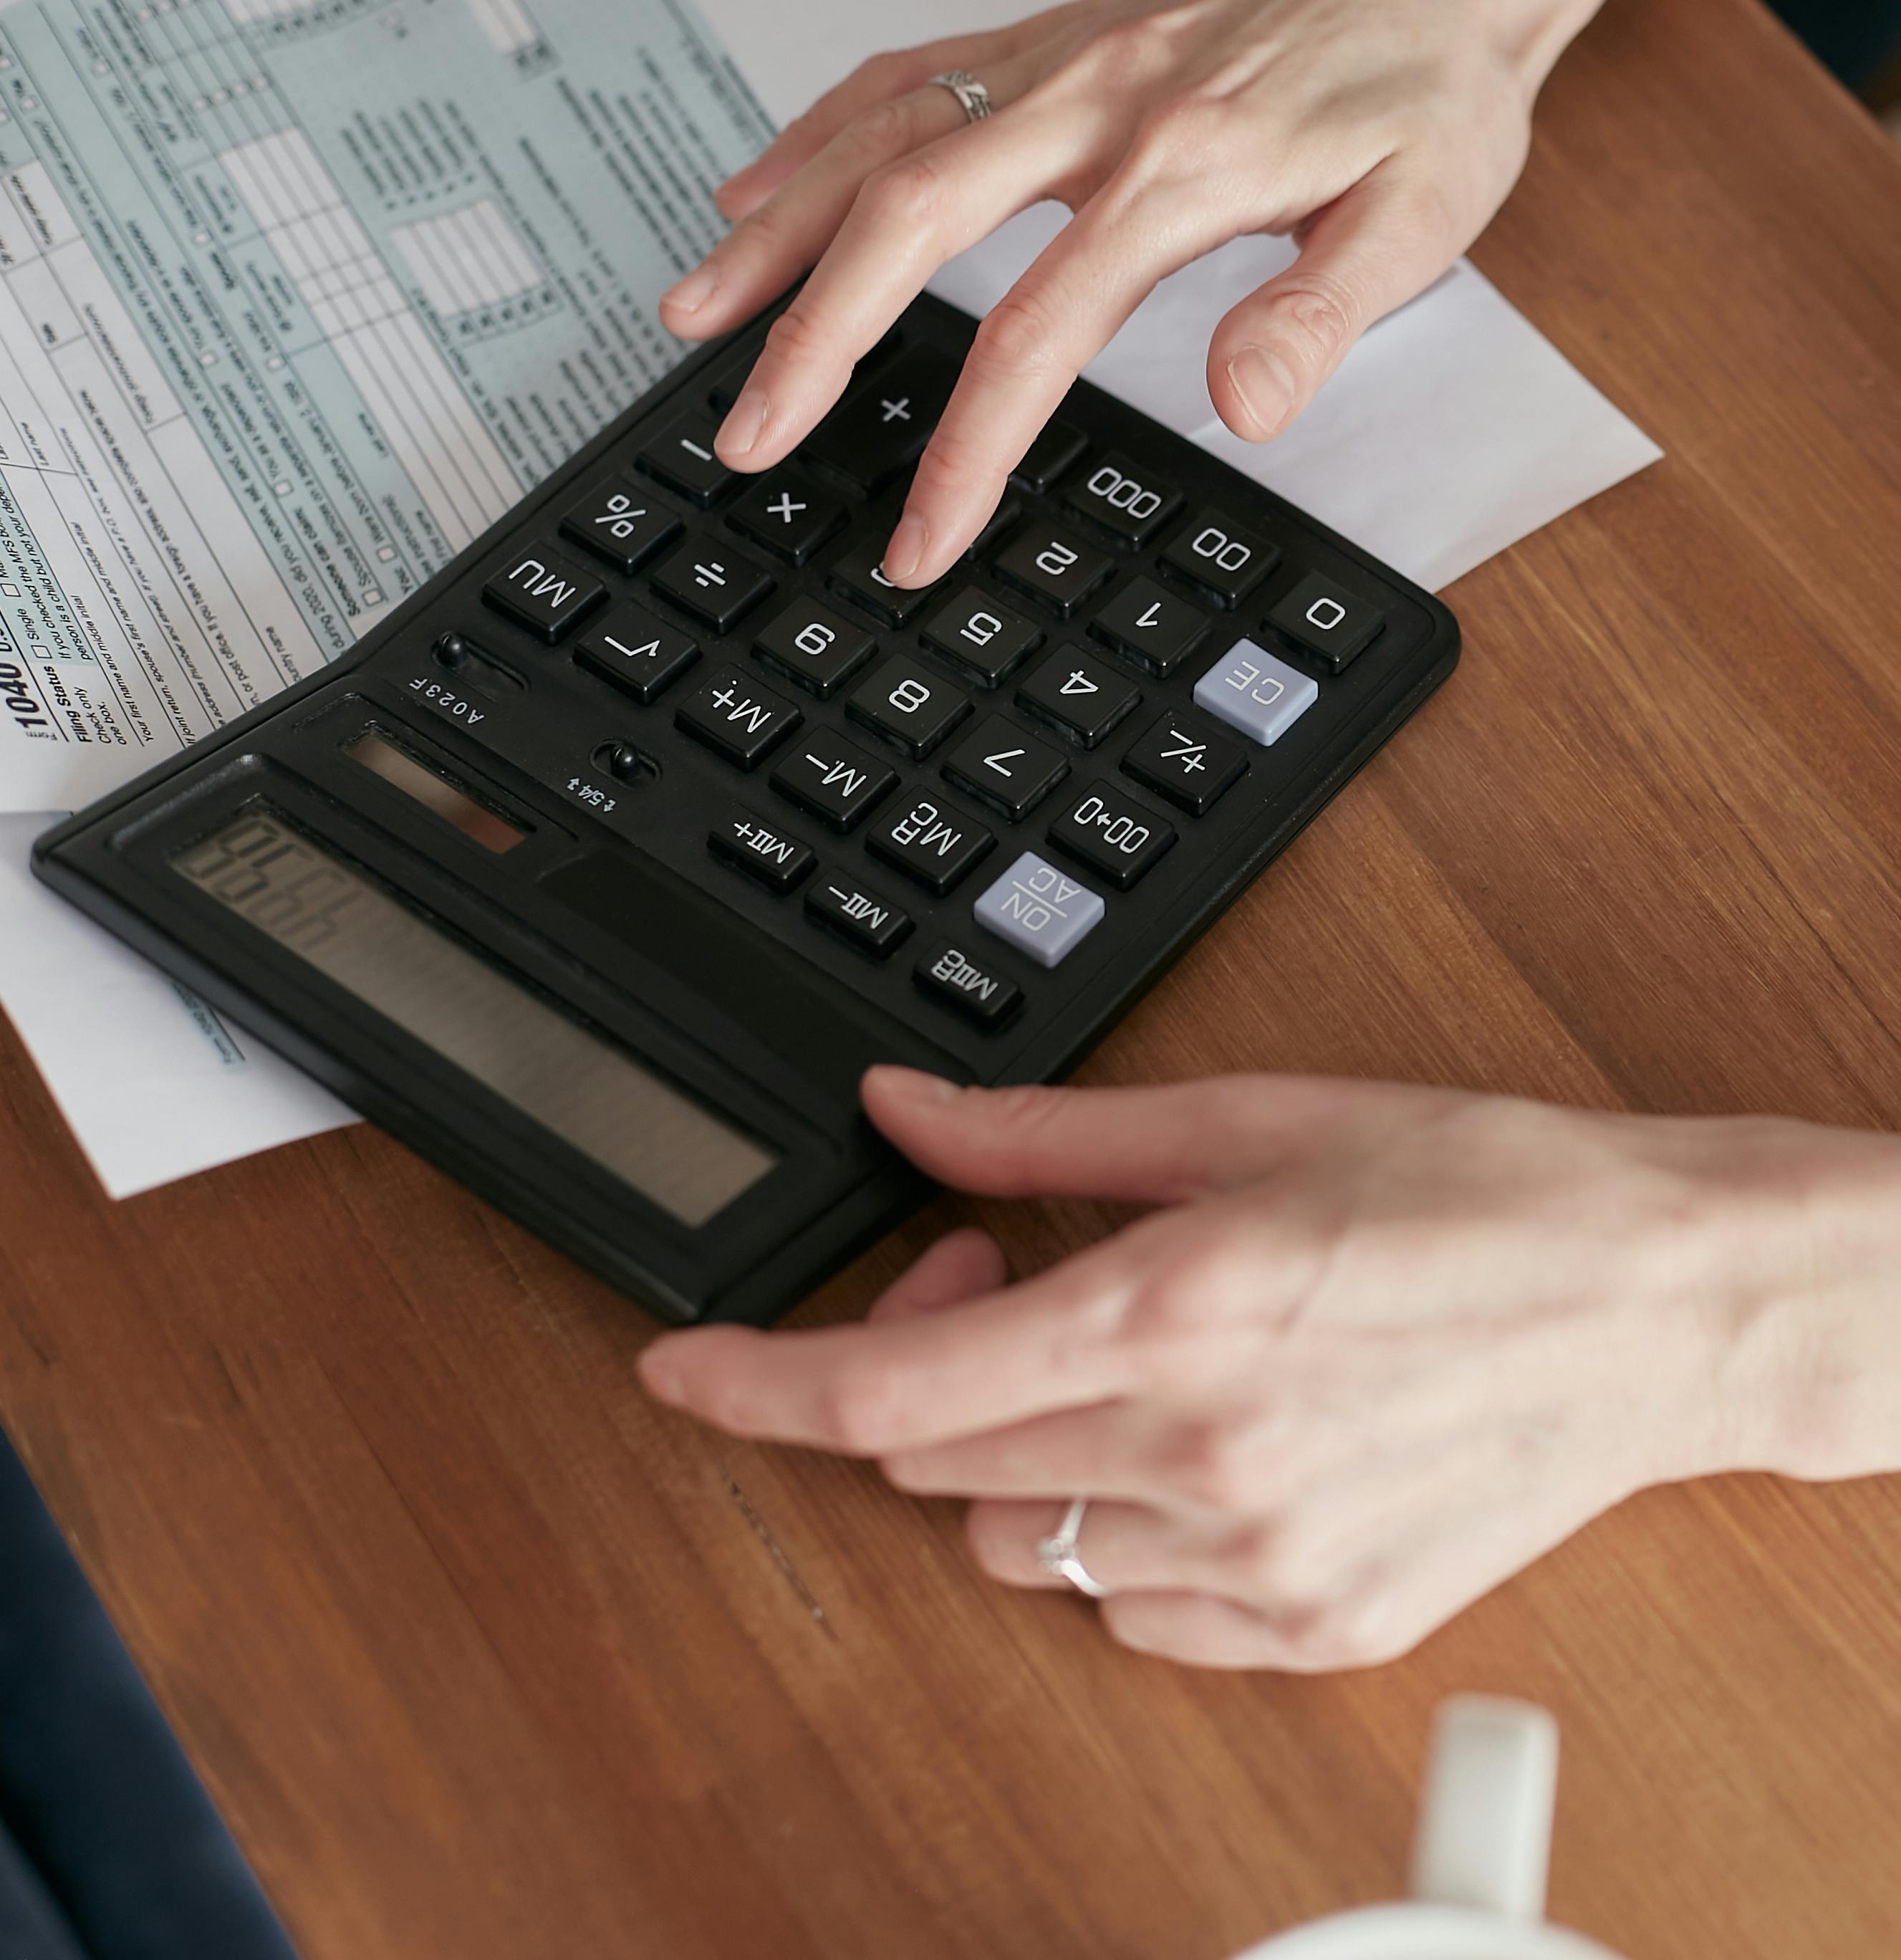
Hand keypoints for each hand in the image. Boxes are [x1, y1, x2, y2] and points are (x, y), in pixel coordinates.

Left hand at [641, 1067, 1900, 1668]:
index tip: (681, 1369)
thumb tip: (902, 1114)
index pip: (886, 1395)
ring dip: (1016, 1454)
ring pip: (1021, 1544)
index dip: (753, 1386)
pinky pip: (1131, 1610)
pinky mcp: (1313, 1625)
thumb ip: (1041, 1135)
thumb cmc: (1474, 1194)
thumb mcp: (1242, 1120)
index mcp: (1166, 1312)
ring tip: (1115, 1365)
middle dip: (922, 1367)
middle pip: (936, 1464)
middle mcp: (1198, 1453)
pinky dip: (1117, 1530)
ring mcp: (1257, 1558)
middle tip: (993, 1275)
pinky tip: (1195, 1448)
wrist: (1656, 1303)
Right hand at [659, 0, 1602, 584]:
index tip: (921, 536)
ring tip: (696, 314)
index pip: (1038, 331)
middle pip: (909, 220)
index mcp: (1179, 167)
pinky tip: (757, 186)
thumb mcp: (1421, 211)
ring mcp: (1060, 61)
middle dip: (813, 339)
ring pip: (880, 136)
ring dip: (777, 230)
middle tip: (747, 433)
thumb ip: (1323, 309)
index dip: (968, 448)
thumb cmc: (1429, 82)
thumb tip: (1247, 402)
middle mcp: (1096, 100)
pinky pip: (904, 75)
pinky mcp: (1048, 40)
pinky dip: (817, 136)